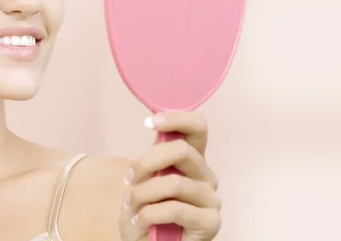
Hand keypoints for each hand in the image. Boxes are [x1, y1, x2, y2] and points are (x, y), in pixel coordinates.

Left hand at [119, 112, 221, 240]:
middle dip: (147, 161)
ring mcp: (211, 199)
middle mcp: (206, 175)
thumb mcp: (143, 178)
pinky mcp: (211, 222)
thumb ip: (153, 156)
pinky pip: (176, 208)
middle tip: (129, 178)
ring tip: (133, 206)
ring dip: (144, 194)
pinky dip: (150, 214)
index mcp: (191, 159)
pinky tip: (141, 221)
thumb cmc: (144, 211)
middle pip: (182, 150)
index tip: (149, 122)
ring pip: (175, 182)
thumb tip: (154, 124)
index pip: (197, 127)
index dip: (176, 118)